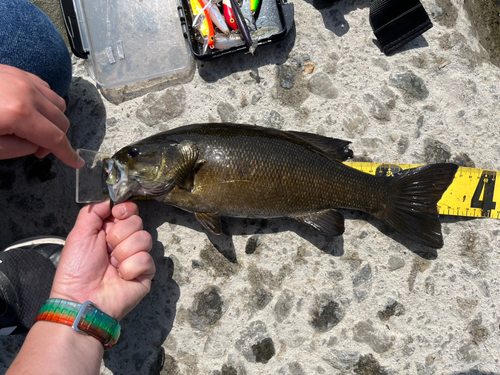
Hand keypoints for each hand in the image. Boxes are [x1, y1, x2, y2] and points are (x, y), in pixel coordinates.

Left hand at [0, 64, 83, 167]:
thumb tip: (35, 145)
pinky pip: (45, 88)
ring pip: (58, 103)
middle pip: (62, 120)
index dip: (68, 154)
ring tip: (32, 129)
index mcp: (20, 114)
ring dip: (53, 119)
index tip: (76, 163)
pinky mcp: (15, 70)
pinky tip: (28, 110)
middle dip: (56, 138)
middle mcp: (27, 93)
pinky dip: (45, 102)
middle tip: (36, 150)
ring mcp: (22, 78)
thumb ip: (19, 149)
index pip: (55, 139)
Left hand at [50, 200, 154, 319]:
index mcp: (109, 231)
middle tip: (107, 248)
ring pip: (144, 239)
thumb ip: (93, 211)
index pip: (129, 210)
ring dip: (123, 252)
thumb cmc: (76, 270)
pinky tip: (120, 276)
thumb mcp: (79, 234)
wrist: (81, 299)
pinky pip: (146, 259)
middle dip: (120, 234)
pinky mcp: (145, 273)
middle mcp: (125, 242)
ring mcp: (136, 257)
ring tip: (112, 265)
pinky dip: (130, 267)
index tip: (117, 213)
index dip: (125, 209)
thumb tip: (109, 198)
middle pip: (138, 222)